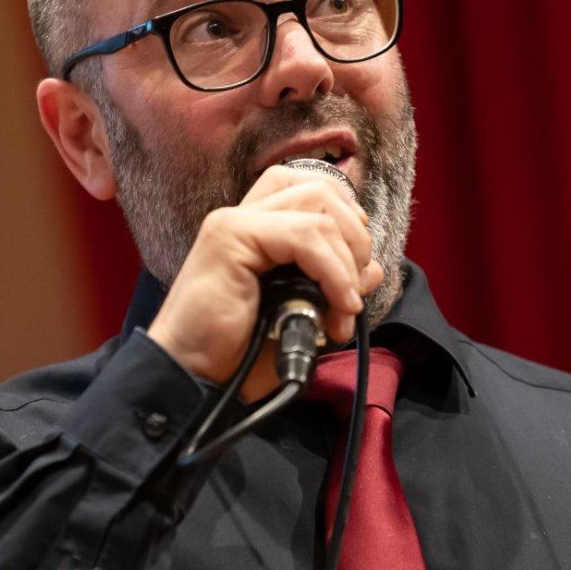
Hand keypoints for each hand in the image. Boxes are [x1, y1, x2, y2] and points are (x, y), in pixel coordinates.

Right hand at [147, 163, 382, 399]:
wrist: (196, 382)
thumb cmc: (240, 357)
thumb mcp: (304, 319)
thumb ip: (336, 287)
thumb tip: (373, 269)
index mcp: (257, 230)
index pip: (313, 189)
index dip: (348, 219)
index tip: (357, 268)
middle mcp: (244, 216)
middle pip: (321, 187)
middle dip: (357, 236)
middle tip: (355, 290)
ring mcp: (235, 222)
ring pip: (319, 205)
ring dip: (348, 259)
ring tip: (344, 308)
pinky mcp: (229, 236)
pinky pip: (304, 234)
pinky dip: (334, 270)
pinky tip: (338, 305)